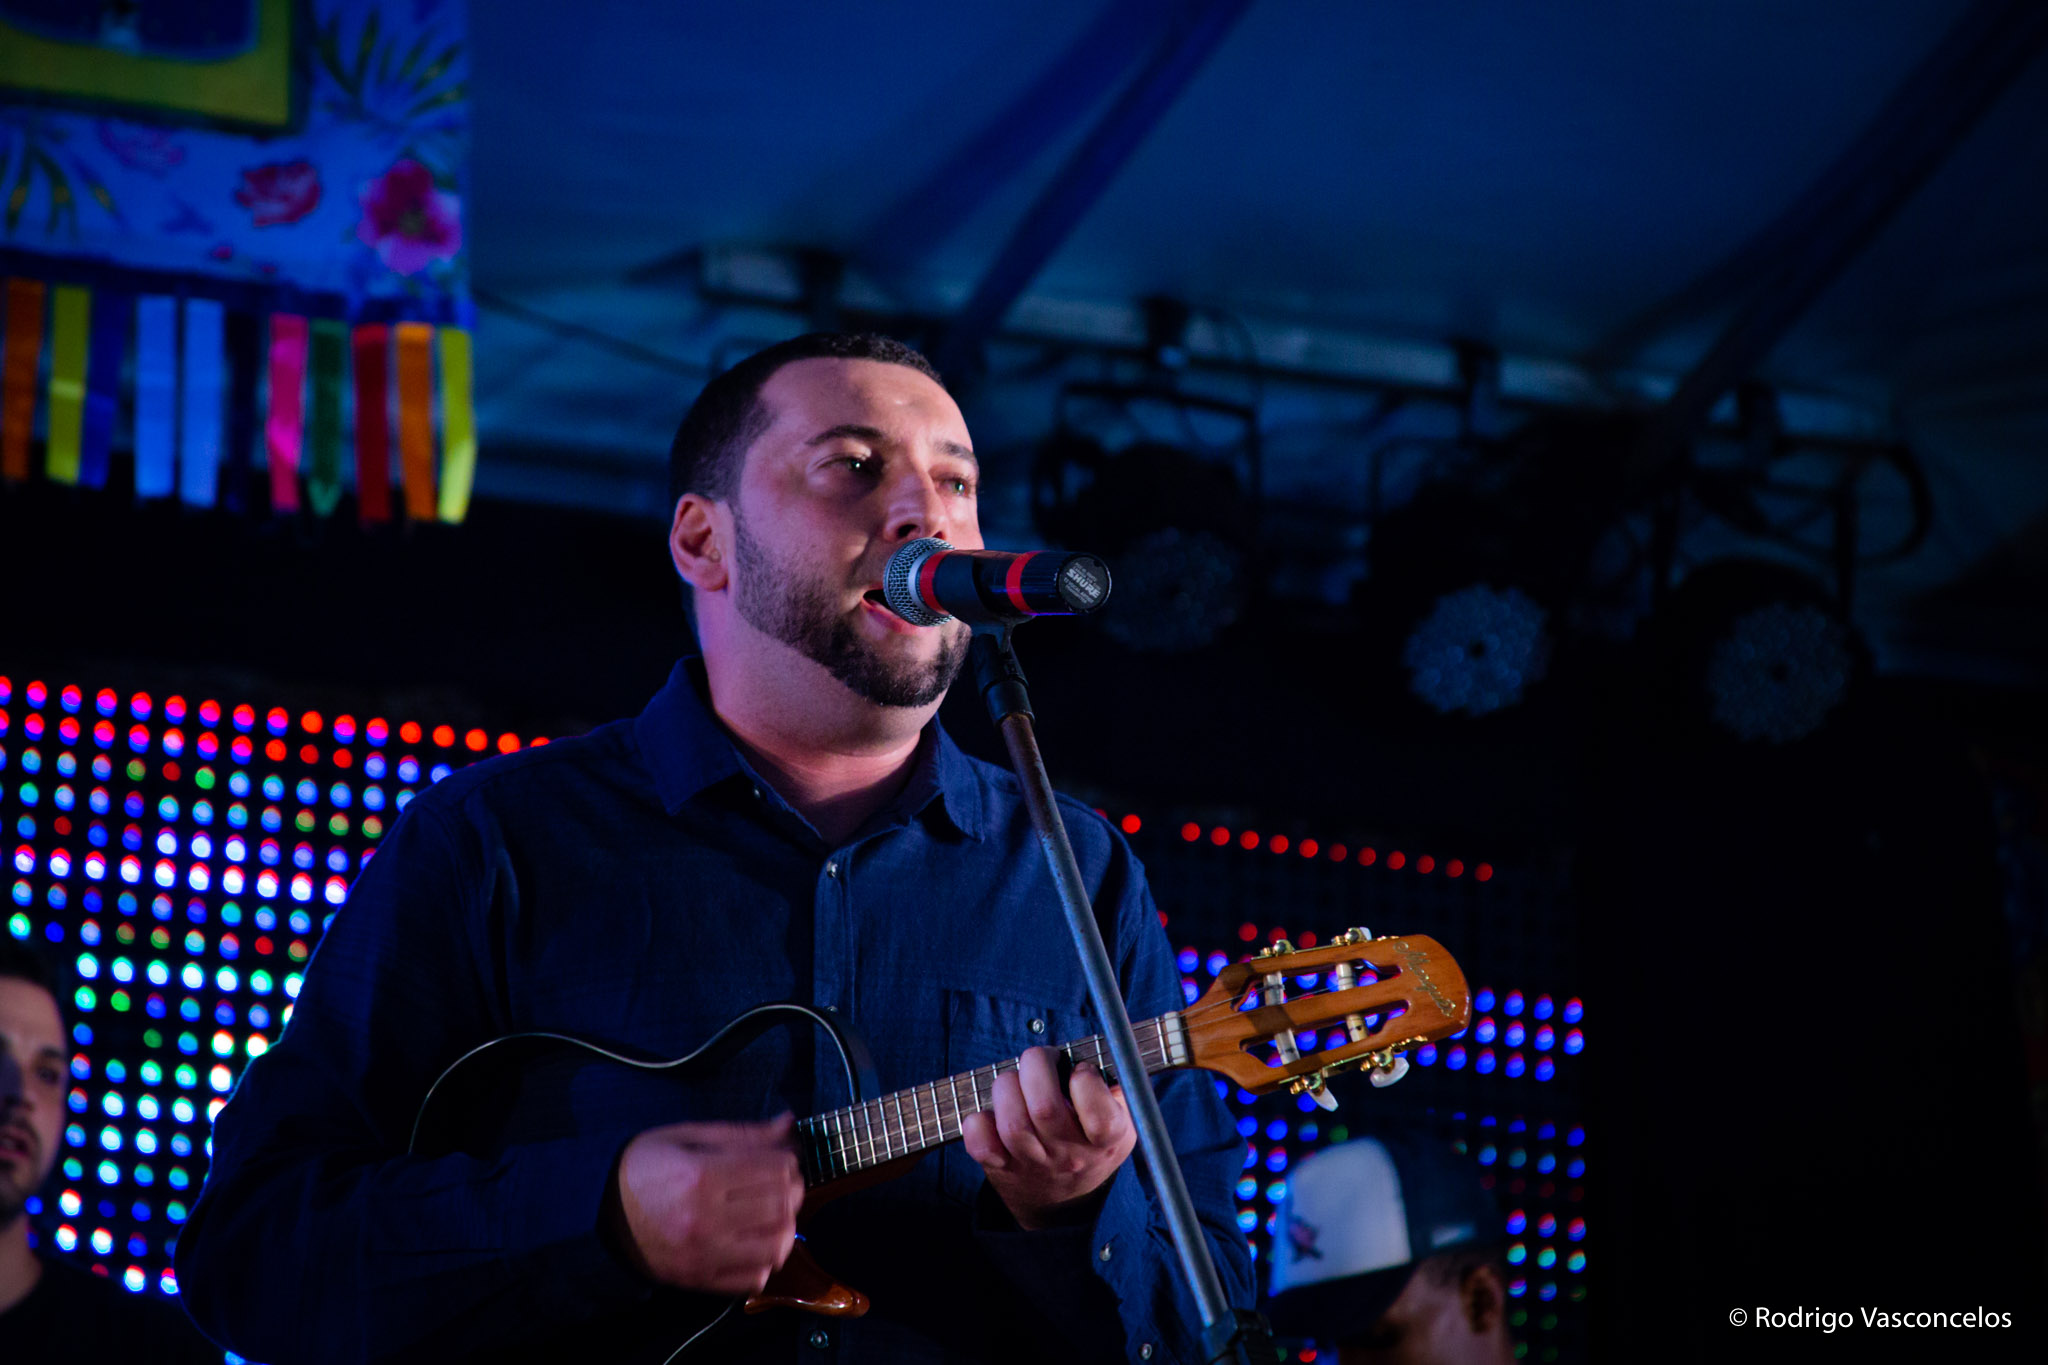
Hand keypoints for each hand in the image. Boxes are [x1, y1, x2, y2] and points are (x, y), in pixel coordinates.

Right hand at [604, 1113, 804, 1295]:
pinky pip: (753, 1279)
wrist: (596, 1212)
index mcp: (701, 1175)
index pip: (776, 1170)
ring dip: (784, 1228)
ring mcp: (702, 1253)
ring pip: (775, 1247)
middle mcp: (704, 1218)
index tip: (779, 1161)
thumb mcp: (686, 1137)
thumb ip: (742, 1134)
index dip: (788, 1162)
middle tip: (781, 1186)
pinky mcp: (698, 1279)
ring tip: (771, 1215)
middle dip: (792, 1192)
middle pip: (782, 1207)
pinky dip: (764, 1261)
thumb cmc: (642, 1167)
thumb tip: (789, 1123)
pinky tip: (752, 1242)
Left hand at [960, 1047, 1135, 1230]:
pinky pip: (981, 1145)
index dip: (1086, 1079)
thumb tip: (1095, 1059)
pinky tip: (993, 1112)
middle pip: (1045, 1107)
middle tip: (1039, 1061)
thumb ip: (1116, 1089)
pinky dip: (978, 1122)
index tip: (1080, 1071)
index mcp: (1106, 1141)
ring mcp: (1033, 1164)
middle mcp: (1070, 1156)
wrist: (1064, 1200)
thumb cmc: (1091, 1142)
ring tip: (1016, 1082)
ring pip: (1013, 1122)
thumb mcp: (1121, 1122)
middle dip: (1036, 1066)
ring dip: (1007, 1087)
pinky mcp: (1002, 1168)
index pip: (1099, 1116)